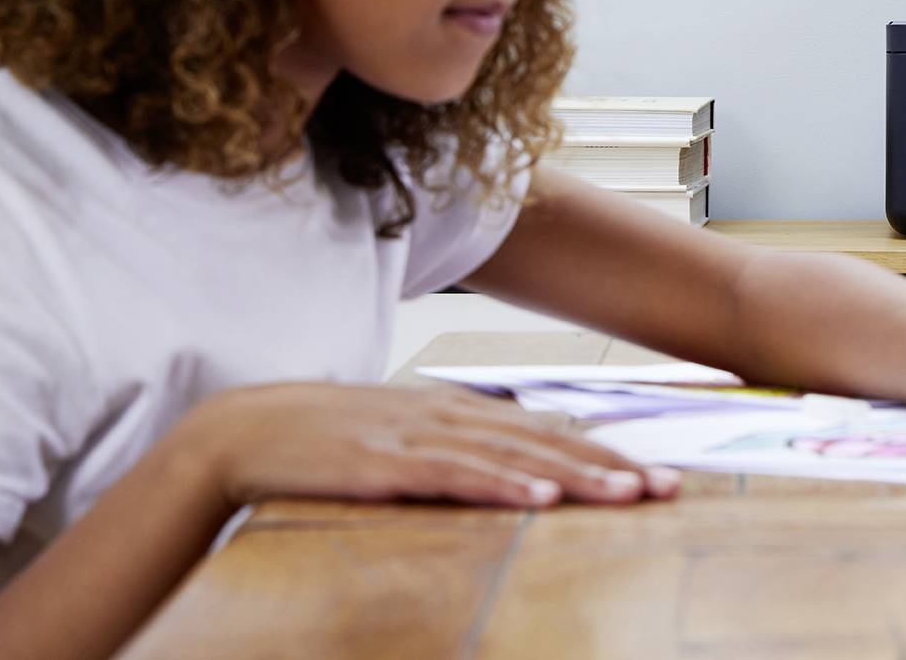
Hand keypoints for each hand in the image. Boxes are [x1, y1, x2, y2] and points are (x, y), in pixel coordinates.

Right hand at [175, 382, 681, 512]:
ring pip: (513, 455)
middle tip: (664, 486)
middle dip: (609, 464)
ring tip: (625, 493)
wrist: (241, 432)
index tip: (653, 473)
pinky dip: (500, 483)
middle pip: (544, 440)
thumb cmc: (326, 441)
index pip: (545, 431)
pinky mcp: (384, 464)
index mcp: (456, 410)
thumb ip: (456, 449)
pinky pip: (454, 475)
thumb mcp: (402, 439)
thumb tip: (514, 464)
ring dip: (574, 474)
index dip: (602, 451)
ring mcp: (417, 437)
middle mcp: (447, 415)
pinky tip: (538, 494)